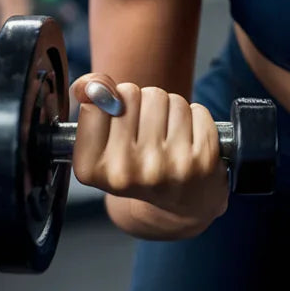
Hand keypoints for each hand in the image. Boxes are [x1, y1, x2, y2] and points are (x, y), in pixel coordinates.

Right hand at [69, 73, 229, 225]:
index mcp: (92, 169)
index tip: (120, 126)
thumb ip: (91, 105)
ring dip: (171, 110)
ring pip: (169, 99)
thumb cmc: (139, 167)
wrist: (182, 206)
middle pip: (134, 94)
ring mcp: (165, 167)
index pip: (98, 101)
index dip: (113, 103)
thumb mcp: (103, 146)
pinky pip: (197, 110)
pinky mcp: (200, 161)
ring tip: (169, 138)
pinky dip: (196, 119)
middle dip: (143, 103)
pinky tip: (190, 142)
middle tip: (147, 132)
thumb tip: (88, 84)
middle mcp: (126, 172)